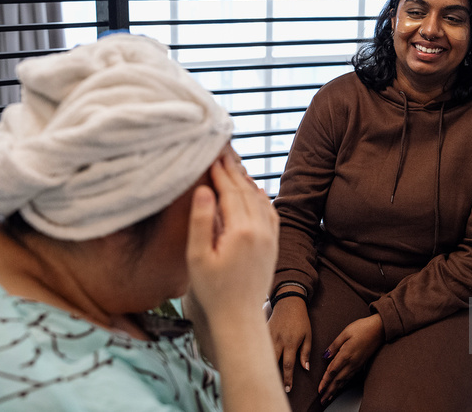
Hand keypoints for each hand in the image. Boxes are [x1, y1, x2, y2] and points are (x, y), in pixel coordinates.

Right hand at [186, 150, 278, 323]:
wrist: (239, 317)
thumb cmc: (213, 291)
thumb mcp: (197, 257)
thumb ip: (201, 221)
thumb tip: (203, 190)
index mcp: (240, 231)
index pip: (230, 192)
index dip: (219, 173)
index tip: (211, 156)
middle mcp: (260, 230)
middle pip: (245, 192)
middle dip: (232, 171)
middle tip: (222, 154)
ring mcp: (270, 237)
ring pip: (260, 200)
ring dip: (247, 182)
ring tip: (235, 166)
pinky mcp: (274, 245)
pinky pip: (271, 213)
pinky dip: (262, 198)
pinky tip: (255, 190)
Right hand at [267, 293, 311, 392]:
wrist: (289, 302)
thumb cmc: (300, 320)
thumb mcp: (308, 335)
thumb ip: (306, 352)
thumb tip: (305, 368)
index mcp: (291, 343)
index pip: (288, 365)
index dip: (287, 379)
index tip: (287, 389)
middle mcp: (278, 341)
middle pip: (273, 362)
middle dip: (273, 376)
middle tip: (273, 387)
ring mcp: (269, 336)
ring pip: (264, 354)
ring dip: (263, 366)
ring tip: (262, 377)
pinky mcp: (263, 331)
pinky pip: (259, 345)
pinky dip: (257, 354)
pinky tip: (254, 362)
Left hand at [318, 314, 384, 404]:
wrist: (379, 329)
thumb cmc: (362, 328)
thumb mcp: (345, 332)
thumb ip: (334, 345)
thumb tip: (325, 355)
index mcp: (346, 354)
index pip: (332, 371)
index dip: (325, 381)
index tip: (319, 389)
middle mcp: (352, 362)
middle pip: (338, 380)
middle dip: (329, 391)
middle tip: (322, 400)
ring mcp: (357, 364)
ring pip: (344, 381)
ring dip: (336, 390)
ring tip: (329, 397)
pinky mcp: (361, 364)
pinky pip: (350, 377)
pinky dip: (343, 384)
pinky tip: (340, 387)